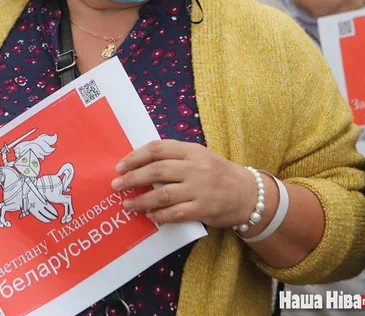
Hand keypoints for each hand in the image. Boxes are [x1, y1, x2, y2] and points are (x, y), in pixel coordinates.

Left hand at [112, 140, 259, 227]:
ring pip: (163, 194)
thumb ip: (174, 157)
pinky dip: (159, 215)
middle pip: (156, 171)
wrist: (249, 193)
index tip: (119, 166)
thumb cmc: (217, 172)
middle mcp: (195, 168)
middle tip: (116, 185)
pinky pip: (175, 213)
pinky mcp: (204, 209)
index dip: (135, 157)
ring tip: (126, 204)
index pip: (157, 149)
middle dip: (132, 178)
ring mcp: (200, 189)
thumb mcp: (198, 156)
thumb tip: (139, 163)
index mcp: (191, 151)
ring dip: (141, 200)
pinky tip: (149, 215)